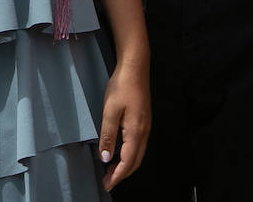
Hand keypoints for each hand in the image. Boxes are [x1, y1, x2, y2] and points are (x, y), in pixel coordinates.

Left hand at [98, 57, 149, 191]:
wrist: (136, 67)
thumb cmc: (122, 86)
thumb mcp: (110, 110)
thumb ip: (108, 135)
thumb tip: (106, 158)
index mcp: (136, 131)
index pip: (128, 162)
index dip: (117, 176)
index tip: (107, 185)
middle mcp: (144, 131)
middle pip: (135, 161)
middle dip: (122, 174)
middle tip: (107, 182)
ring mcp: (146, 126)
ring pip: (138, 153)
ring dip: (125, 165)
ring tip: (111, 170)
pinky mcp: (143, 120)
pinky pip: (138, 144)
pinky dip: (129, 155)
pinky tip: (119, 152)